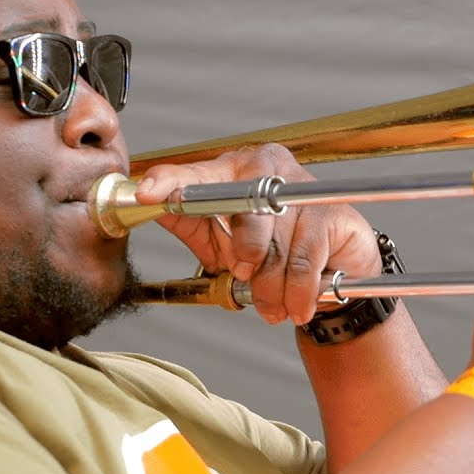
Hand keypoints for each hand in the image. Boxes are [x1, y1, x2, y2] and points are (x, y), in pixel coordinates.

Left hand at [135, 143, 378, 324]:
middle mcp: (269, 168)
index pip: (196, 173)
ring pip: (275, 246)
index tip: (147, 192)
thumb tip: (140, 205)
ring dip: (270, 287)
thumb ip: (184, 219)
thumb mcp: (217, 236)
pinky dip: (297, 292)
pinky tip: (297, 304)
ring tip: (272, 302)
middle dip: (244, 251)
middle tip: (244, 273)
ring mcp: (305, 188)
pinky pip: (305, 260)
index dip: (170, 182)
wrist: (328, 271)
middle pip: (246, 209)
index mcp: (233, 170)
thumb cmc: (266, 247)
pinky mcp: (333, 215)